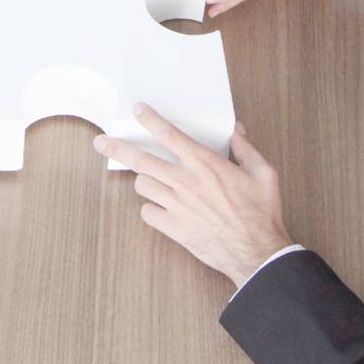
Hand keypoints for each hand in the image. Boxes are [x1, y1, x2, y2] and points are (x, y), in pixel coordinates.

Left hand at [95, 109, 291, 287]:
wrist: (257, 253)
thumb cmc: (261, 213)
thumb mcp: (263, 173)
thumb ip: (245, 149)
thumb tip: (236, 130)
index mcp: (205, 164)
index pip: (169, 135)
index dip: (150, 119)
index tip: (137, 109)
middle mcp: (185, 182)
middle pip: (141, 160)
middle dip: (117, 148)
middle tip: (101, 142)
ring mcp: (177, 206)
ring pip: (142, 185)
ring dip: (144, 180)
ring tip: (151, 179)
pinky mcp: (174, 228)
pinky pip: (148, 213)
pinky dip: (151, 208)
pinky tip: (161, 206)